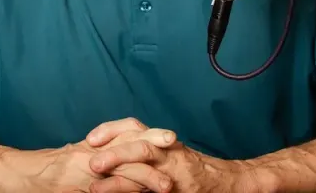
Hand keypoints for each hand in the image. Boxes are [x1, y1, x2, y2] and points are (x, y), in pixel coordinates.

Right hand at [10, 120, 176, 192]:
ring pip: (120, 173)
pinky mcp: (75, 188)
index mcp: (89, 148)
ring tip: (166, 187)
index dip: (147, 136)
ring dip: (145, 180)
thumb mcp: (69, 161)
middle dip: (153, 151)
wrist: (10, 175)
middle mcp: (87, 155)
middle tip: (177, 152)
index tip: (170, 138)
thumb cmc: (39, 172)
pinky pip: (103, 192)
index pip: (122, 136)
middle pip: (126, 148)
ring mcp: (81, 173)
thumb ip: (92, 160)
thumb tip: (114, 171)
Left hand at [86, 118, 244, 192]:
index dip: (111, 130)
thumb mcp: (168, 156)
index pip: (133, 128)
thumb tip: (111, 157)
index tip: (89, 138)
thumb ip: (146, 154)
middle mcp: (168, 151)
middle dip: (113, 151)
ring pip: (147, 163)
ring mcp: (174, 170)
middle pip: (139, 143)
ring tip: (96, 188)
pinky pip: (154, 188)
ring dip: (120, 177)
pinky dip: (132, 192)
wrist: (226, 182)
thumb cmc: (192, 171)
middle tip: (90, 162)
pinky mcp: (177, 187)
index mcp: (161, 141)